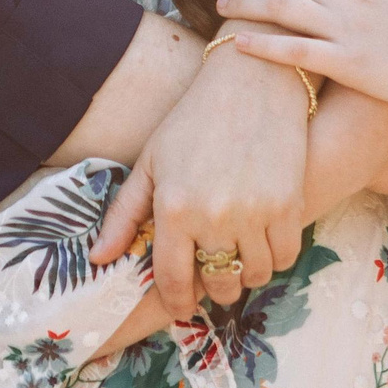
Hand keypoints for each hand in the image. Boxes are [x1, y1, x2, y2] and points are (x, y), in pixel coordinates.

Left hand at [92, 35, 307, 315]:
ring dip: (246, 274)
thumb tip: (98, 257)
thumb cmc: (193, 120)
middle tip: (213, 274)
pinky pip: (285, 257)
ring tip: (238, 256)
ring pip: (255, 275)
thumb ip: (124, 214)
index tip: (180, 305)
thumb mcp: (151, 162)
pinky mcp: (289, 204)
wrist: (252, 81)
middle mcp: (215, 216)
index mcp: (174, 208)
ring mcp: (255, 212)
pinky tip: (263, 242)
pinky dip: (275, 258)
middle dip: (214, 287)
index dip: (177, 301)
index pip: (174, 280)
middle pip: (219, 284)